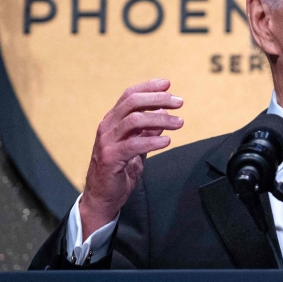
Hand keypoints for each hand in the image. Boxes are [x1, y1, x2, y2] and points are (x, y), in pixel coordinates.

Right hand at [79, 79, 182, 237]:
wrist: (103, 197)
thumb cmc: (119, 170)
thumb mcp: (137, 146)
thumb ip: (148, 130)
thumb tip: (164, 114)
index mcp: (112, 120)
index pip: (129, 95)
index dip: (149, 87)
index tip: (168, 84)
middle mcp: (107, 127)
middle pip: (132, 102)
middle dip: (158, 99)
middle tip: (179, 103)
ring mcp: (107, 142)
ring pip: (134, 120)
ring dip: (160, 119)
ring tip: (179, 123)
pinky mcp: (110, 158)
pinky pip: (133, 144)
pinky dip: (152, 141)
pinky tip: (167, 142)